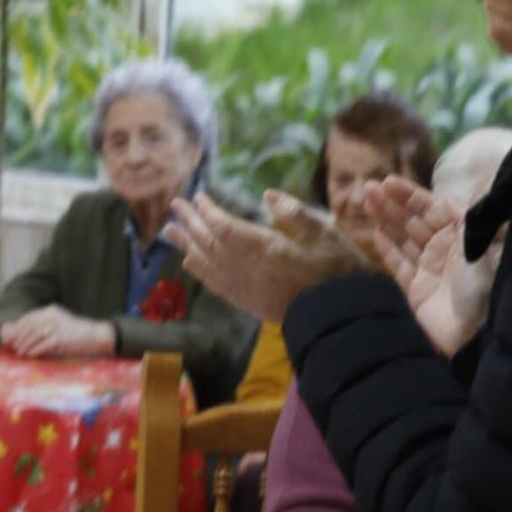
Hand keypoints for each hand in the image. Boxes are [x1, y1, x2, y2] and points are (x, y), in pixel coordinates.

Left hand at [0, 305, 114, 358]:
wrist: (96, 336)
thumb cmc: (77, 333)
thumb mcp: (60, 324)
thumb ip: (45, 326)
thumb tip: (24, 336)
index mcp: (52, 310)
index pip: (30, 317)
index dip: (19, 327)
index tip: (12, 337)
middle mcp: (53, 316)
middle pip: (30, 326)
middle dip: (19, 337)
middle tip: (14, 347)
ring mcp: (57, 326)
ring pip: (34, 336)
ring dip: (25, 346)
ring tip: (20, 353)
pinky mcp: (61, 338)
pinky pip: (43, 345)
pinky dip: (34, 351)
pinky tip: (30, 355)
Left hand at [165, 192, 369, 323]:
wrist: (342, 315)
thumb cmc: (339, 270)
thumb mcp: (326, 233)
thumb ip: (295, 213)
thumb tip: (267, 196)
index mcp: (268, 250)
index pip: (226, 228)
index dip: (208, 212)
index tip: (197, 197)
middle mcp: (250, 269)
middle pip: (211, 243)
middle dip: (191, 223)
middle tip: (175, 205)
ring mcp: (247, 288)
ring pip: (208, 264)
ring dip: (187, 245)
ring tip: (170, 230)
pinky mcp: (249, 302)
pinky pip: (216, 284)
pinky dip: (200, 271)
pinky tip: (189, 262)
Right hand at [360, 178, 486, 355]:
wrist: (478, 331)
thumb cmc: (481, 282)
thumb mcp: (479, 240)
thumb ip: (462, 215)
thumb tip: (448, 194)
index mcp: (461, 234)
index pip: (432, 207)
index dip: (410, 194)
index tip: (389, 181)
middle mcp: (444, 249)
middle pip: (413, 221)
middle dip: (391, 203)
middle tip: (367, 187)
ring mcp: (429, 270)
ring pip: (402, 239)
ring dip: (384, 220)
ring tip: (364, 202)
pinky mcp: (416, 290)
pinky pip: (398, 266)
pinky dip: (387, 250)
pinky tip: (375, 234)